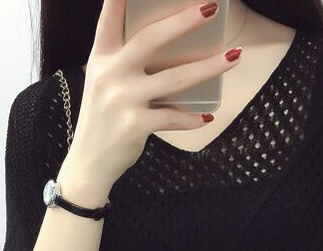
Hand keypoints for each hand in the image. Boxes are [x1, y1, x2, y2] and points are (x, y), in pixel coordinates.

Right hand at [69, 0, 242, 181]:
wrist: (89, 163)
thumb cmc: (102, 120)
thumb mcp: (103, 83)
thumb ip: (122, 61)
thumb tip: (164, 43)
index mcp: (101, 58)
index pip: (110, 18)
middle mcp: (110, 74)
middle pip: (151, 39)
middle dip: (184, 21)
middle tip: (211, 8)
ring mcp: (123, 99)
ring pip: (174, 78)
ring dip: (209, 67)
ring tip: (233, 57)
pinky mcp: (135, 124)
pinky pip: (173, 117)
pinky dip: (193, 118)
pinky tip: (208, 116)